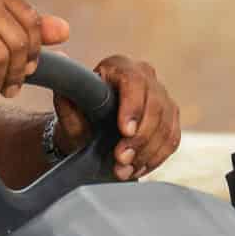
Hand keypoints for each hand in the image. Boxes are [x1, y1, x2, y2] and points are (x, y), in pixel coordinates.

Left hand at [54, 55, 181, 180]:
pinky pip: (172, 139)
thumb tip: (62, 72)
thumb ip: (67, 99)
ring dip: (147, 152)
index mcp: (118, 66)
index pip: (134, 81)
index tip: (125, 131)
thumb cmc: (79, 117)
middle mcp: (144, 75)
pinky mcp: (170, 117)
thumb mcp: (68, 111)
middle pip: (155, 105)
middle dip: (140, 138)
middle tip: (121, 158)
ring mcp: (161, 96)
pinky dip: (156, 157)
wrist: (89, 132)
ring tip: (125, 169)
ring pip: (166, 125)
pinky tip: (138, 168)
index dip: (132, 107)